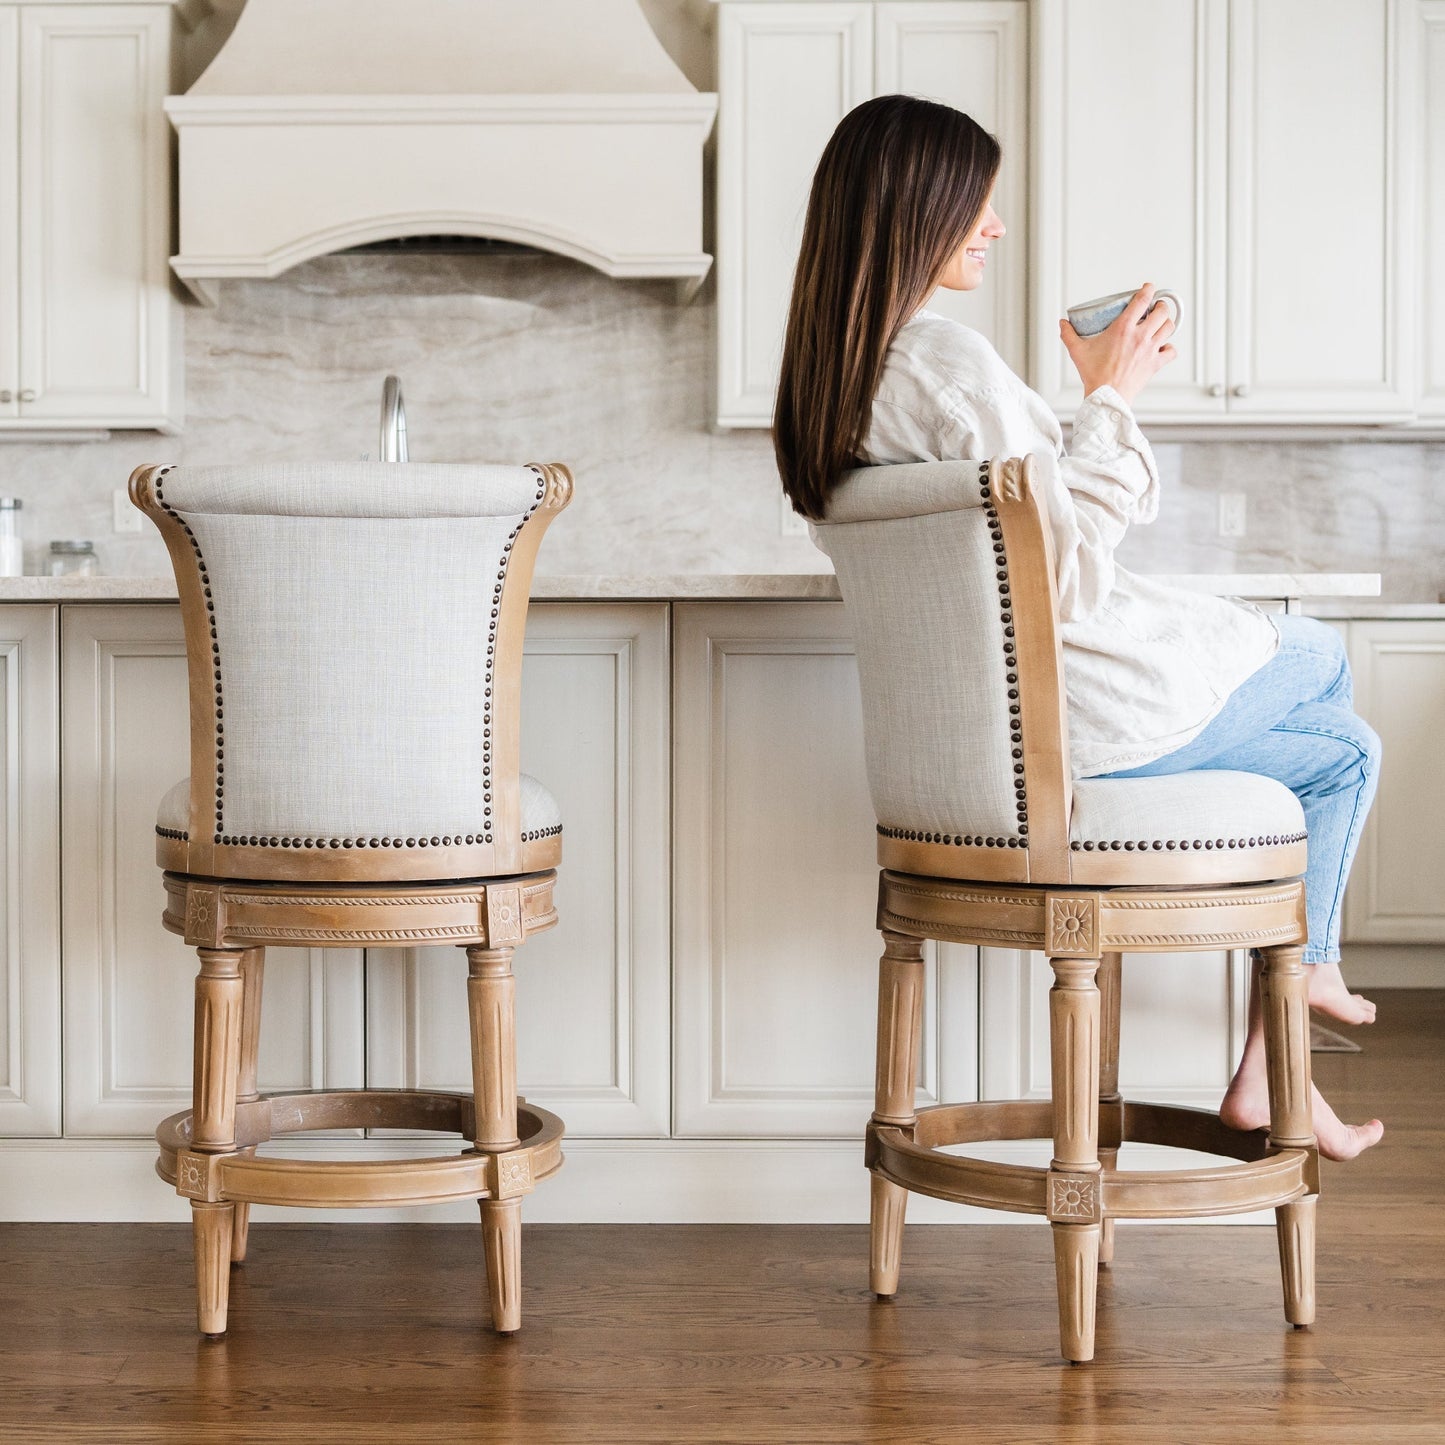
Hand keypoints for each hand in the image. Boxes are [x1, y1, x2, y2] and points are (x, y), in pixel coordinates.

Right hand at [1059, 283, 1176, 403]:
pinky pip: (1171, 351)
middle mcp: (1140, 336)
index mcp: (1123, 329)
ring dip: (1166, 323)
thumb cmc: (1094, 375)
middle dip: (1161, 306)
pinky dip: (1169, 348)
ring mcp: (1150, 350)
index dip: (1148, 290)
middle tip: (1156, 307)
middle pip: (1162, 311)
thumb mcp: (1078, 351)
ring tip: (1161, 323)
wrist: (1107, 396)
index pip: (1142, 300)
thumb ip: (1069, 335)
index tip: (1148, 288)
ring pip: (1169, 327)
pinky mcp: (1155, 364)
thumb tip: (1063, 324)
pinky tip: (1163, 347)